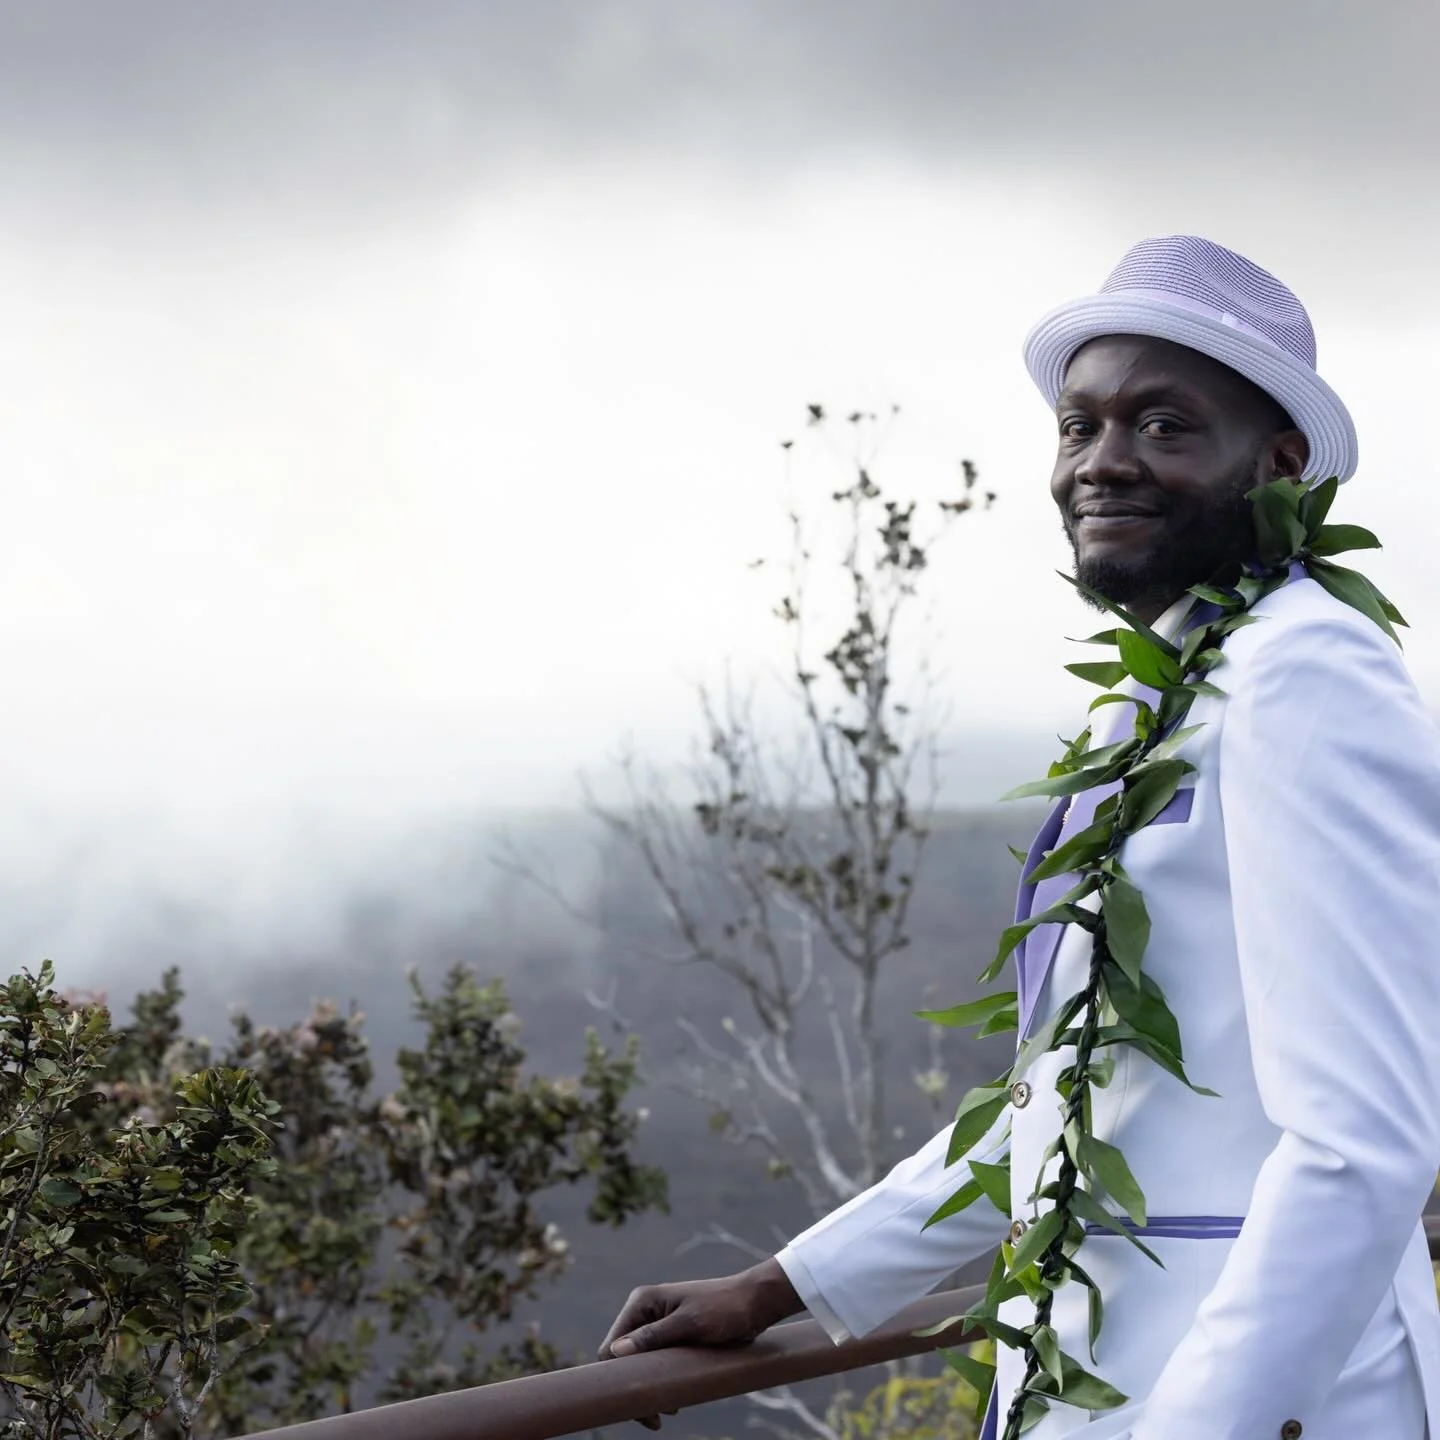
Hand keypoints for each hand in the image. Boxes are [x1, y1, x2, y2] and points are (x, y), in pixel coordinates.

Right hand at [598, 1258, 803, 1428]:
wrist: (754, 1304)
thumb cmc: (724, 1308)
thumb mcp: (689, 1323)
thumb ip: (654, 1337)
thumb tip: (616, 1352)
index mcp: (643, 1302)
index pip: (613, 1346)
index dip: (616, 1377)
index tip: (636, 1405)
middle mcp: (646, 1313)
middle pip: (623, 1360)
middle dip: (636, 1388)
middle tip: (655, 1418)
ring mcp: (659, 1327)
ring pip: (640, 1366)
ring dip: (649, 1390)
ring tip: (669, 1411)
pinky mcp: (673, 1339)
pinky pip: (657, 1366)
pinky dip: (660, 1384)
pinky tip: (674, 1401)